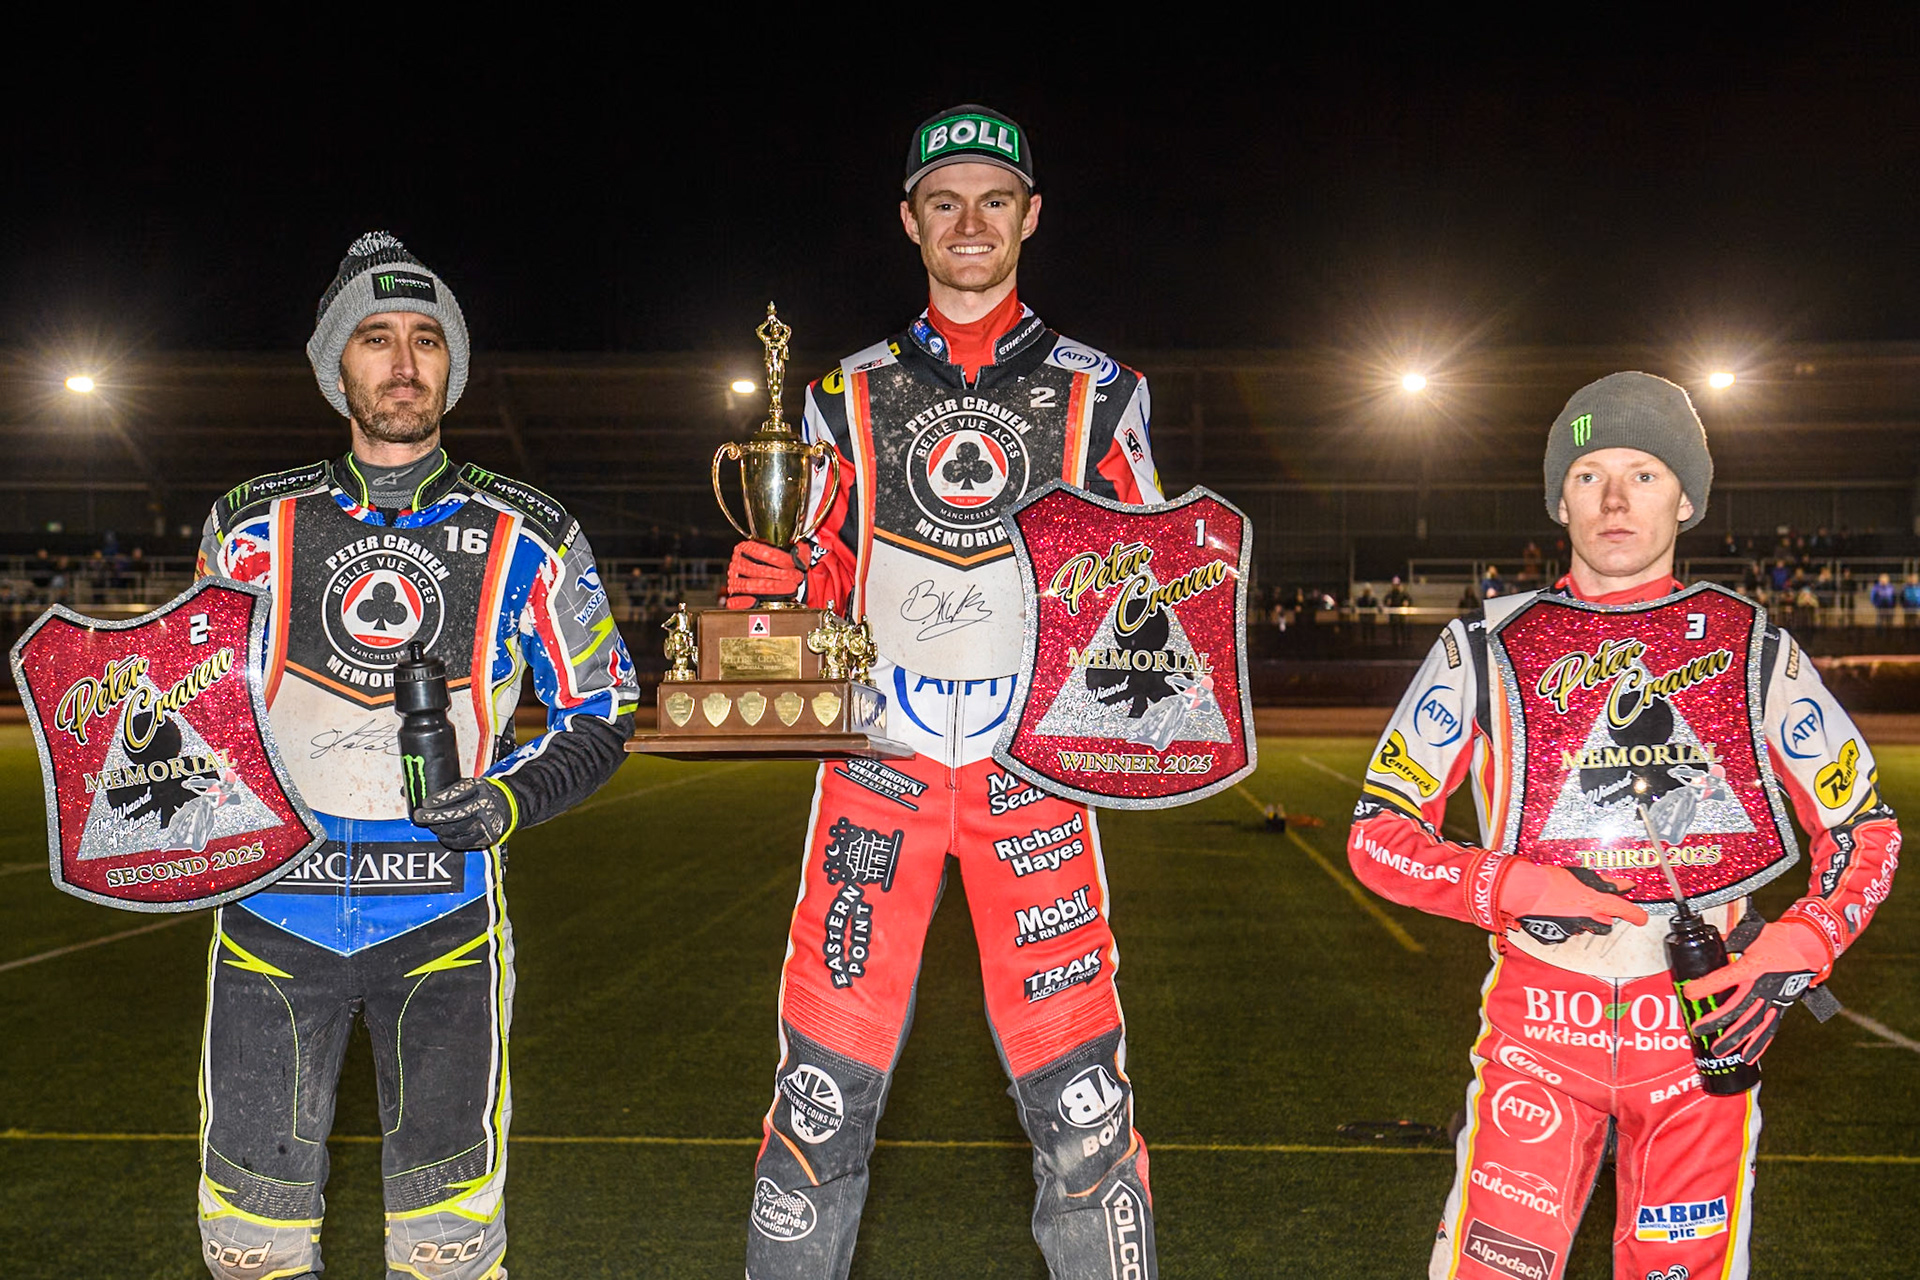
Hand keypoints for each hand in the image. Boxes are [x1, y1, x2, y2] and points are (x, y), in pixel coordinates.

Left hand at [411, 778, 517, 849]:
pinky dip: (450, 841)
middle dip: (433, 817)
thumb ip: (446, 789)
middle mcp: (485, 804)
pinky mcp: (488, 837)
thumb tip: (408, 791)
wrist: (510, 804)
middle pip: (456, 813)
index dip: (439, 799)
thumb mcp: (470, 784)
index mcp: (480, 787)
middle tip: (419, 817)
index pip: (457, 793)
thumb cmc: (483, 793)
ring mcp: (487, 822)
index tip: (425, 804)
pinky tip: (443, 836)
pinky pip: (464, 843)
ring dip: (440, 829)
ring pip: (458, 830)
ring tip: (431, 827)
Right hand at [724, 539, 814, 608]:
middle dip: (781, 575)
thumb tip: (802, 558)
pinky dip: (746, 602)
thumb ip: (798, 553)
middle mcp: (738, 564)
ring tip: (790, 588)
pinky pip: (736, 602)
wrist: (772, 582)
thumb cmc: (779, 568)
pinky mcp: (734, 598)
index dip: (780, 559)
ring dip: (773, 588)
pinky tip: (758, 601)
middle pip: (757, 570)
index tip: (795, 565)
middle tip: (796, 578)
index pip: (761, 551)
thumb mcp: (789, 555)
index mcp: (746, 549)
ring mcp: (734, 581)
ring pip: (750, 586)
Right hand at [1497, 861, 1648, 942]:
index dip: (1637, 915)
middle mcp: (1588, 919)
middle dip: (1602, 916)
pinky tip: (1556, 912)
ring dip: (1583, 920)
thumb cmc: (1549, 879)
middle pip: (1606, 924)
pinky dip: (1564, 924)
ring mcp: (1573, 930)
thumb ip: (1606, 882)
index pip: (1627, 912)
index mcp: (1596, 903)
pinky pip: (1567, 932)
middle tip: (1592, 904)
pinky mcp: (1557, 936)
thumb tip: (1625, 884)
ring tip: (1569, 905)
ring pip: (1586, 928)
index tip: (1641, 917)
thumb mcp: (1582, 875)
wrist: (1523, 890)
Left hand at [1681, 920, 1829, 1064]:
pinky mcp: (1781, 1008)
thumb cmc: (1780, 939)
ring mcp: (1774, 1000)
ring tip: (1719, 1052)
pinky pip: (1769, 1029)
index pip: (1725, 978)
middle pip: (1737, 1008)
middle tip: (1698, 1030)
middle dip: (1717, 1021)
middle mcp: (1763, 987)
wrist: (1810, 948)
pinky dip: (1759, 1045)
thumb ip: (1730, 942)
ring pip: (1752, 1024)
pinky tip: (1748, 1058)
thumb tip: (1710, 942)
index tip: (1689, 992)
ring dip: (1735, 1039)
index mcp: (1754, 967)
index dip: (1706, 986)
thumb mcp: (1751, 935)